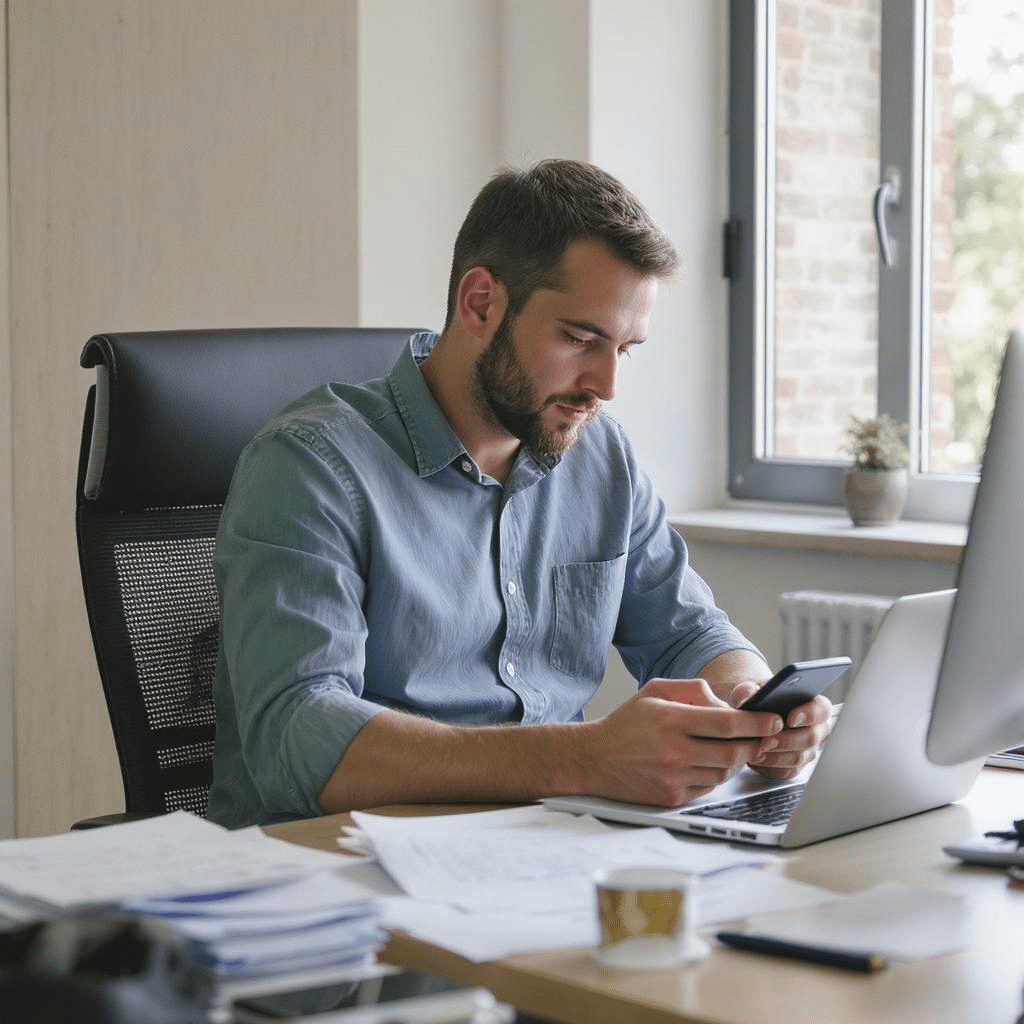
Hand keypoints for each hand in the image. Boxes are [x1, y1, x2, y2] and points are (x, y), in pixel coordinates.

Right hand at [578, 678, 785, 806]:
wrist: (593, 759)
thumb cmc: (626, 723)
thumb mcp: (655, 690)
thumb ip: (693, 689)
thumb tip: (727, 703)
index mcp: (671, 719)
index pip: (728, 723)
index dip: (757, 722)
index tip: (773, 719)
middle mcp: (674, 750)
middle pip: (734, 752)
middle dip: (755, 744)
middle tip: (762, 737)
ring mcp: (673, 777)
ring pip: (724, 772)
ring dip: (737, 760)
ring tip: (736, 748)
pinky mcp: (672, 797)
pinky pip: (709, 787)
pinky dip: (716, 775)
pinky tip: (710, 763)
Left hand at [728, 680, 832, 780]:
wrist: (749, 716)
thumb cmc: (756, 699)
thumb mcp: (748, 689)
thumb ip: (747, 691)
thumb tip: (748, 698)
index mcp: (813, 704)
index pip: (821, 709)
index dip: (809, 715)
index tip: (791, 719)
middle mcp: (815, 728)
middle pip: (810, 737)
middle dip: (786, 740)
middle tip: (766, 740)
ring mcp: (807, 749)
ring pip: (798, 757)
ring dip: (776, 755)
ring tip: (757, 749)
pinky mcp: (795, 765)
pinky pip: (787, 771)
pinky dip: (771, 766)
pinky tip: (757, 757)